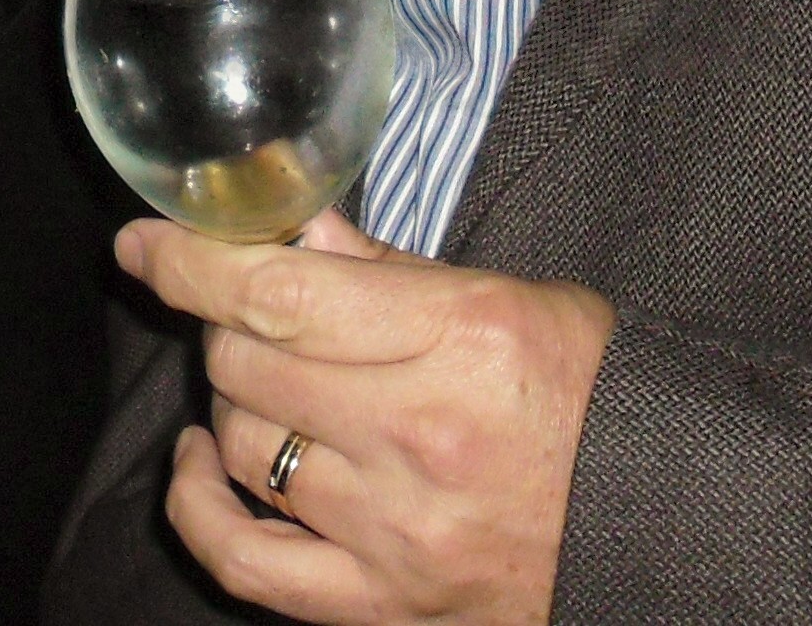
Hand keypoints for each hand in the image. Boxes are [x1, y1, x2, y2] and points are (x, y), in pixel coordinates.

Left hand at [117, 209, 613, 625]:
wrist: (664, 521)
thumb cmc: (588, 393)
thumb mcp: (509, 297)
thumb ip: (388, 266)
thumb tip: (289, 224)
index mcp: (459, 338)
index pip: (282, 293)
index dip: (194, 261)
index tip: (147, 239)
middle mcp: (421, 435)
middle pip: (248, 364)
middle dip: (226, 323)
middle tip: (249, 311)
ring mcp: (397, 531)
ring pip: (242, 448)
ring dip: (228, 402)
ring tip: (257, 381)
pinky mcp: (385, 606)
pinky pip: (247, 563)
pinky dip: (200, 509)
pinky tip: (201, 464)